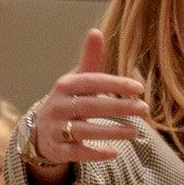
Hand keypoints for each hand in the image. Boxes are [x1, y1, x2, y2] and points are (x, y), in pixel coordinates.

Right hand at [32, 30, 149, 167]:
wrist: (39, 129)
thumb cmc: (67, 100)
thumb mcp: (76, 79)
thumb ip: (90, 60)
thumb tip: (96, 31)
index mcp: (66, 85)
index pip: (93, 82)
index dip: (115, 84)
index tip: (138, 88)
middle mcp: (59, 105)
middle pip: (90, 106)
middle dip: (118, 108)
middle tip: (144, 109)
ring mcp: (56, 128)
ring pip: (84, 130)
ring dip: (110, 132)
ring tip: (135, 132)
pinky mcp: (57, 149)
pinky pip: (76, 153)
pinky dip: (94, 153)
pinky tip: (114, 152)